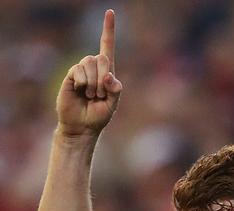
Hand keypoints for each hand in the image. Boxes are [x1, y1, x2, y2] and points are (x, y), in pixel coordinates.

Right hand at [56, 9, 121, 137]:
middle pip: (102, 58)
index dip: (108, 30)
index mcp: (107, 72)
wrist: (81, 127)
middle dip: (103, 79)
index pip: (107, 47)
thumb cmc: (98, 117)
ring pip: (90, 63)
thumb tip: (109, 75)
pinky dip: (82, 83)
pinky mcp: (71, 75)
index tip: (110, 12)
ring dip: (92, 83)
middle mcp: (94, 68)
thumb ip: (115, 90)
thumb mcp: (112, 105)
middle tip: (99, 95)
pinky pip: (78, 70)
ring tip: (89, 96)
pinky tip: (80, 92)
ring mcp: (81, 70)